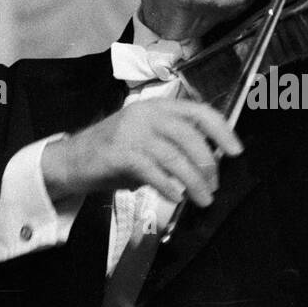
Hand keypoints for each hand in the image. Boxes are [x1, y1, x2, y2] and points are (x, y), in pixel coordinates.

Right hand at [42, 98, 242, 207]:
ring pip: (175, 156)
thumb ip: (176, 145)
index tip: (236, 151)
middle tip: (215, 186)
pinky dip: (168, 186)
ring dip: (194, 181)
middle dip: (208, 164)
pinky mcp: (119, 154)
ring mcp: (131, 132)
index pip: (199, 112)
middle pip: (190, 136)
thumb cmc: (115, 153)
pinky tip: (175, 197)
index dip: (222, 131)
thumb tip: (209, 165)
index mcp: (159, 107)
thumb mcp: (148, 140)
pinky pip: (152, 171)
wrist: (71, 160)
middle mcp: (147, 114)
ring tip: (203, 199)